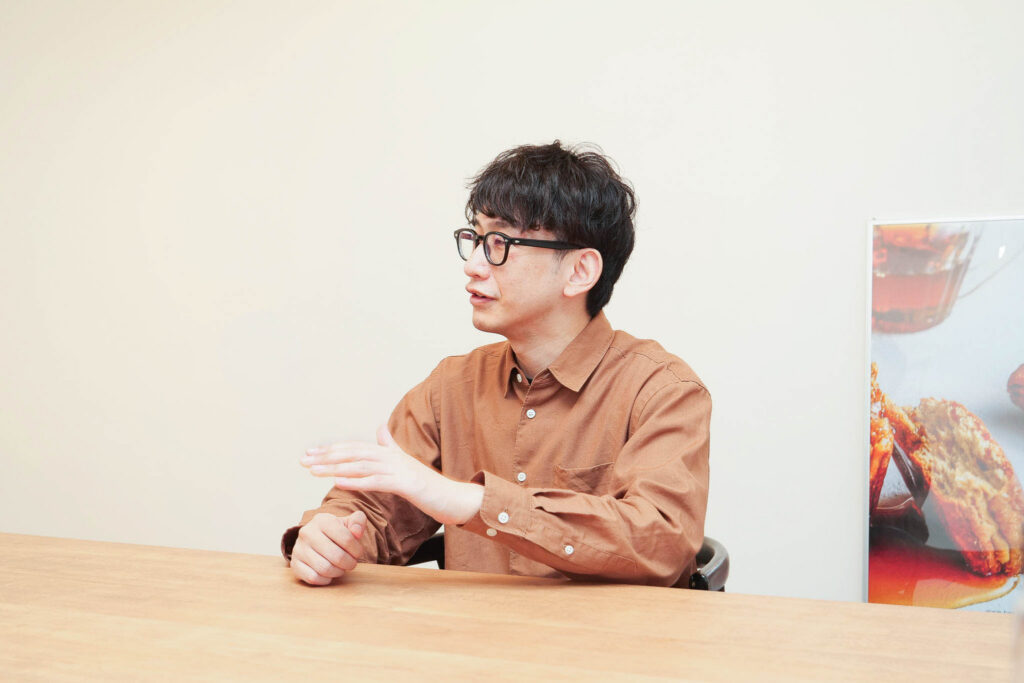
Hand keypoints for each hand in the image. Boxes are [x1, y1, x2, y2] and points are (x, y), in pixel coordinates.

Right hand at [289, 511, 365, 585]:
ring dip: (338, 572)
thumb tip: (357, 532)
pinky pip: (313, 578)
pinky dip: (325, 579)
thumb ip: (358, 522)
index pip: (347, 539)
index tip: (357, 552)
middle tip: (351, 563)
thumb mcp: (348, 522)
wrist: (314, 538)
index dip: (357, 550)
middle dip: (349, 563)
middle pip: (337, 556)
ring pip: (325, 569)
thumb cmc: (335, 532)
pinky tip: (329, 574)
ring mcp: (299, 549)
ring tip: (341, 567)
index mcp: (322, 520)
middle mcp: (307, 533)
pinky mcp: (295, 564)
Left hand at [300, 425, 482, 525]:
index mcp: (389, 452)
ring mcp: (398, 468)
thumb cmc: (428, 485)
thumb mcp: (406, 462)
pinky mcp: (405, 483)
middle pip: (352, 453)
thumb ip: (391, 445)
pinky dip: (356, 480)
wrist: (453, 498)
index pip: (354, 448)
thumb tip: (379, 427)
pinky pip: (376, 481)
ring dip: (334, 467)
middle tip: (302, 460)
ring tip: (313, 470)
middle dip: (325, 456)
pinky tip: (338, 482)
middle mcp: (391, 456)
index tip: (309, 454)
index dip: (330, 450)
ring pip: (360, 465)